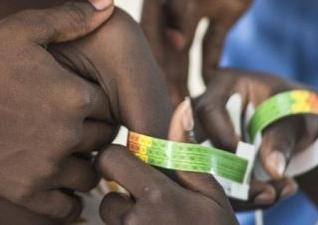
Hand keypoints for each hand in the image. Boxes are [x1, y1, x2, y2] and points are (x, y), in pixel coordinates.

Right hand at [0, 0, 116, 221]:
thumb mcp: (28, 28)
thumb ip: (73, 18)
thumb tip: (110, 2)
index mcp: (77, 96)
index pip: (108, 106)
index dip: (95, 103)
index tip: (79, 99)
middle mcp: (69, 134)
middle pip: (101, 138)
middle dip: (92, 131)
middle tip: (72, 124)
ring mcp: (48, 165)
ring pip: (89, 173)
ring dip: (83, 164)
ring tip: (65, 152)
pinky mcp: (26, 190)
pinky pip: (65, 207)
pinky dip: (70, 201)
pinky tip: (63, 188)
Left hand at [95, 99, 236, 223]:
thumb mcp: (212, 193)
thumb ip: (188, 152)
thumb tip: (182, 104)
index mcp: (157, 195)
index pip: (111, 158)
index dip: (120, 158)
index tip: (137, 164)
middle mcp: (135, 221)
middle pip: (105, 193)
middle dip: (121, 192)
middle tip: (146, 199)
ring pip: (109, 220)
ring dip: (125, 220)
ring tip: (155, 222)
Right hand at [141, 0, 297, 102]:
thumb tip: (168, 44)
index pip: (143, 22)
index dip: (139, 53)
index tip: (135, 86)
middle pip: (162, 41)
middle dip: (160, 74)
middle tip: (160, 110)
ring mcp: (202, 1)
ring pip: (186, 47)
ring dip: (182, 74)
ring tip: (180, 107)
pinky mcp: (229, 7)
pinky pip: (215, 42)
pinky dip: (211, 65)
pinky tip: (208, 90)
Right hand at [193, 69, 317, 206]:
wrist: (297, 124)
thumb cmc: (295, 108)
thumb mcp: (295, 118)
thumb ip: (283, 138)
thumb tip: (275, 169)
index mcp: (226, 84)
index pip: (209, 110)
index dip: (223, 137)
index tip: (247, 158)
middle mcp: (208, 108)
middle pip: (199, 143)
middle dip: (228, 173)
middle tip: (264, 191)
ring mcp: (206, 134)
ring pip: (205, 168)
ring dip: (236, 189)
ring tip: (273, 195)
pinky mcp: (212, 159)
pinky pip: (217, 181)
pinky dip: (241, 195)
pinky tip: (270, 195)